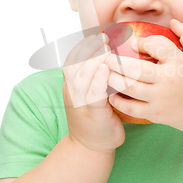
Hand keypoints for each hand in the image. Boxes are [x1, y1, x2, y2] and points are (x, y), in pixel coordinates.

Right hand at [62, 32, 124, 152]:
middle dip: (90, 48)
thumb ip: (96, 77)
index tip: (96, 36)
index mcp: (72, 85)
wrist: (91, 147)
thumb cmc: (96, 118)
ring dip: (95, 60)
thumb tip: (110, 55)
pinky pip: (93, 94)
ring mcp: (80, 102)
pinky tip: (106, 71)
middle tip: (104, 38)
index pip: (73, 59)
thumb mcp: (92, 94)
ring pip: (84, 76)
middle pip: (77, 64)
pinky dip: (98, 81)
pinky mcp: (92, 113)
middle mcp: (72, 92)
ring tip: (107, 49)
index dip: (83, 46)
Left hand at [105, 19, 182, 132]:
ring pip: (129, 87)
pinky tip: (110, 94)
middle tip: (107, 58)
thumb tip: (172, 21)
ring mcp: (161, 98)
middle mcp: (169, 80)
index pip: (155, 45)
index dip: (141, 42)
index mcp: (180, 62)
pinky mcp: (155, 113)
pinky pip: (130, 107)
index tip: (133, 43)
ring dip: (112, 78)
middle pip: (135, 68)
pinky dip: (117, 101)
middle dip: (116, 61)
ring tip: (105, 73)